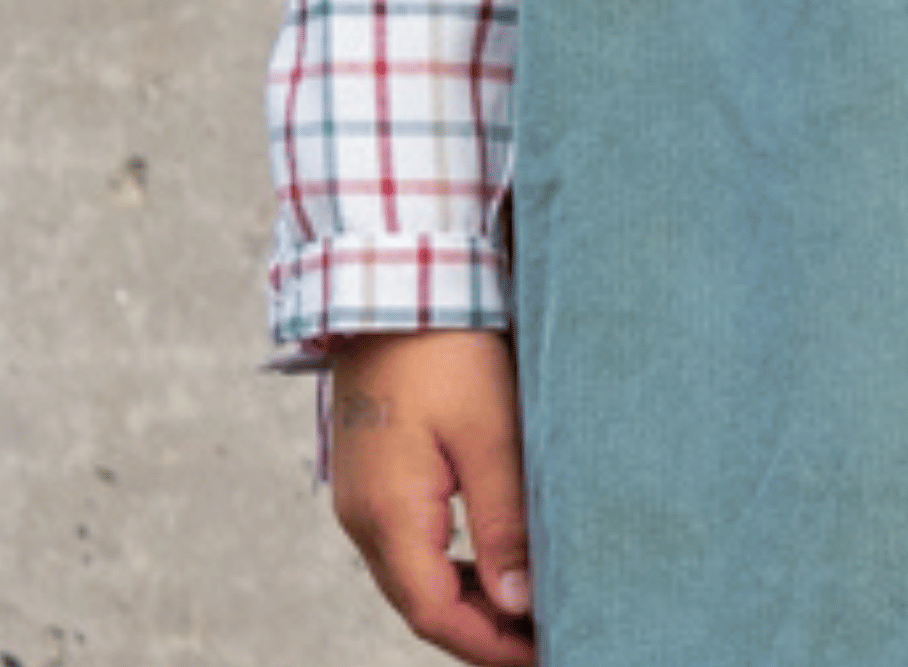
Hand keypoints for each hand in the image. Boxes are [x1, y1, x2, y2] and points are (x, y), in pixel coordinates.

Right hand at [328, 328, 536, 663]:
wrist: (392, 278)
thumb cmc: (445, 346)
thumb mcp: (489, 431)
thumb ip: (504, 521)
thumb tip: (519, 604)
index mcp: (388, 514)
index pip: (437, 615)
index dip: (492, 645)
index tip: (546, 650)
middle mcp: (362, 517)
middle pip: (422, 605)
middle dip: (483, 632)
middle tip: (546, 635)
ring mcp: (361, 496)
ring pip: (415, 577)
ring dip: (467, 600)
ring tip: (528, 607)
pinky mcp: (371, 474)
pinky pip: (409, 543)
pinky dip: (450, 565)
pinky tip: (490, 560)